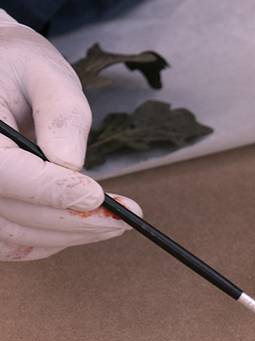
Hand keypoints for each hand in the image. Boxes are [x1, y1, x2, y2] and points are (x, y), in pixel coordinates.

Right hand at [0, 11, 140, 260]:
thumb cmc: (19, 69)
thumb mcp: (45, 72)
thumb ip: (61, 113)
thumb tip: (71, 163)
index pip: (4, 172)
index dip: (52, 190)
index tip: (98, 197)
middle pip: (13, 212)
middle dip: (74, 220)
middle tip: (127, 218)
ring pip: (14, 236)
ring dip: (69, 235)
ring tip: (116, 223)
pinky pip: (11, 243)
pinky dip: (51, 241)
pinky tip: (86, 227)